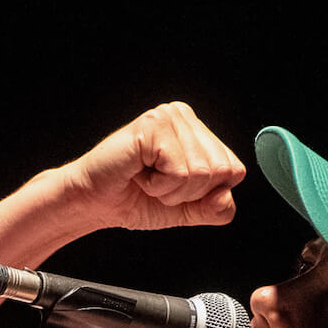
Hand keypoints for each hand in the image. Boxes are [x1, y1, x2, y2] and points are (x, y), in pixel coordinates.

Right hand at [58, 100, 245, 234]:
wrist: (94, 202)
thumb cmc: (134, 199)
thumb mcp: (186, 209)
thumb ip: (215, 209)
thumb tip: (226, 196)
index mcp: (197, 132)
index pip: (234, 170)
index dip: (205, 193)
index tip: (174, 188)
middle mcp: (185, 118)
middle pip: (221, 171)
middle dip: (188, 193)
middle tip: (157, 184)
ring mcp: (169, 117)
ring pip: (200, 172)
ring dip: (170, 190)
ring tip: (147, 179)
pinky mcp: (154, 126)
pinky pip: (179, 171)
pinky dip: (159, 185)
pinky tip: (140, 173)